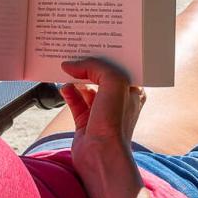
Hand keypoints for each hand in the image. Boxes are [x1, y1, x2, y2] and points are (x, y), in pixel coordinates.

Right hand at [59, 57, 144, 190]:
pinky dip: (69, 93)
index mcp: (133, 90)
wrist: (101, 155)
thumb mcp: (113, 81)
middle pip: (101, 76)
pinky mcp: (85, 121)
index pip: (121, 66)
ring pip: (86, 88)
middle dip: (89, 65)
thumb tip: (72, 65)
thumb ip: (95, 67)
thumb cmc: (115, 121)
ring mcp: (101, 112)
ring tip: (66, 67)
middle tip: (76, 51)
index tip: (95, 43)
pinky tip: (63, 87)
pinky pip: (75, 101)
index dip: (109, 54)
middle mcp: (118, 101)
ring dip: (76, 78)